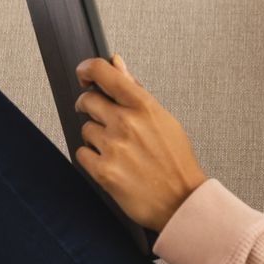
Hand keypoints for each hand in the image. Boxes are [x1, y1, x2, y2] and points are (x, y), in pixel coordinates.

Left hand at [74, 54, 207, 232]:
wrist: (182, 200)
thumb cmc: (176, 160)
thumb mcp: (162, 118)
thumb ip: (135, 90)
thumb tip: (117, 63)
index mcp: (143, 106)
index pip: (104, 73)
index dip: (88, 69)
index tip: (84, 74)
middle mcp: (126, 123)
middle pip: (87, 100)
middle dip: (89, 106)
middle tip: (99, 116)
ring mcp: (113, 147)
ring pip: (85, 129)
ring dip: (95, 136)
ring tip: (116, 148)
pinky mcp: (103, 171)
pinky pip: (81, 153)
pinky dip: (91, 157)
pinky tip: (110, 162)